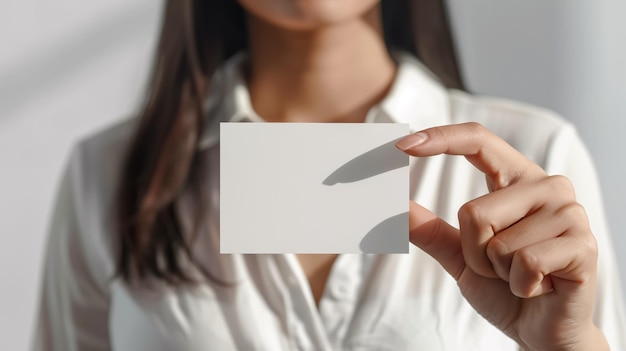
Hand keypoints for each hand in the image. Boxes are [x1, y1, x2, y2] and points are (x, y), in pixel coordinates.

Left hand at [396, 122, 608, 350]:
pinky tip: (539, 287)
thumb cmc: (502, 286)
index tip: (401, 145)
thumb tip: (392, 202)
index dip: (440, 138)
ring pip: (496, 241)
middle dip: (473, 253)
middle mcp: (547, 186)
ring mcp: (569, 213)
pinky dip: (520, 285)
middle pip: (473, 211)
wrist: (539, 330)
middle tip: (499, 267)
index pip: (478, 141)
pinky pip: (524, 262)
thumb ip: (428, 227)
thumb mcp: (460, 254)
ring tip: (521, 276)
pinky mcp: (583, 245)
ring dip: (497, 272)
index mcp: (516, 180)